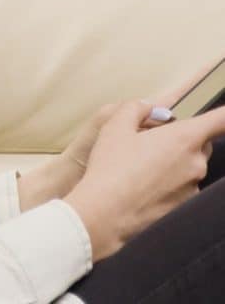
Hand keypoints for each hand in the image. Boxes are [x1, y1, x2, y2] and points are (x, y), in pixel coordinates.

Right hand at [63, 101, 224, 260]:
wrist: (107, 214)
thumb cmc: (111, 168)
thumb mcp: (114, 127)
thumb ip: (135, 108)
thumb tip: (146, 107)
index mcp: (184, 138)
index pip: (221, 120)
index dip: (224, 115)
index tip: (222, 115)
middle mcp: (196, 163)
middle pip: (201, 143)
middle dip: (181, 139)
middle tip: (150, 142)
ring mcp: (193, 187)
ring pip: (189, 166)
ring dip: (172, 163)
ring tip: (139, 169)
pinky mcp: (185, 206)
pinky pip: (182, 187)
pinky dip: (167, 184)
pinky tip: (142, 187)